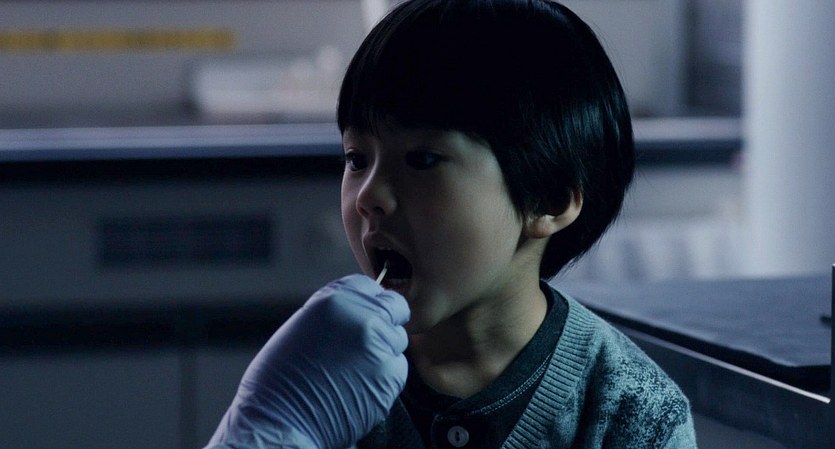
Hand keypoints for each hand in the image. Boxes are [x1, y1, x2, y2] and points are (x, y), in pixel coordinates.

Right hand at [206, 274, 409, 448]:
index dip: (369, 301)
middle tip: (367, 343)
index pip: (371, 285)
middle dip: (386, 321)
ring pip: (398, 340)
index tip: (364, 315)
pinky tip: (359, 388)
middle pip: (395, 307)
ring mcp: (379, 346)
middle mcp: (362, 316)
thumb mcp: (302, 326)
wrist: (279, 421)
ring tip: (354, 371)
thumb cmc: (280, 379)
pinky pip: (398, 369)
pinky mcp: (390, 376)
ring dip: (384, 352)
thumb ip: (336, 312)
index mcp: (335, 299)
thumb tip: (360, 308)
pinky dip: (384, 378)